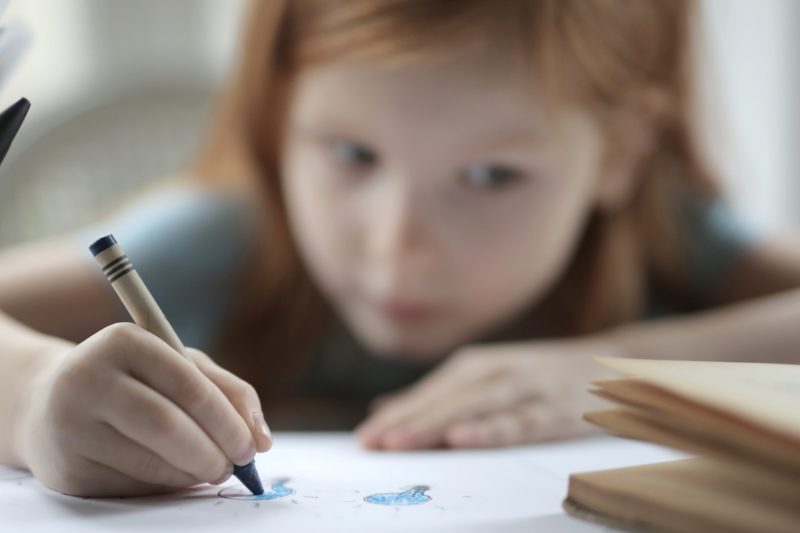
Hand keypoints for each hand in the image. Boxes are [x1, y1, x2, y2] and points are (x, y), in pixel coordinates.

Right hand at [17, 323, 271, 496]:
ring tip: (212, 470)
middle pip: (166, 425)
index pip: (188, 385)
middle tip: (236, 467)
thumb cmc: (135, 380)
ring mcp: (70, 425)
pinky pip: (132, 485)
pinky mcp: (66, 468)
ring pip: (149, 460)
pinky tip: (177, 476)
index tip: (253, 446)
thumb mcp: (180, 366)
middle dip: (213, 452)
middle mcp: (88, 378)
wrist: (51, 404)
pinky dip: (166, 485)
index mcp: (123, 342)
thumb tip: (261, 438)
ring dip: (194, 474)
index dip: (227, 421)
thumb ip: (227, 391)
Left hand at [356, 339, 616, 449]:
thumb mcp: (486, 377)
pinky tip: (462, 439)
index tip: (365, 438)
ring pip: (473, 408)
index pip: (428, 393)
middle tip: (372, 444)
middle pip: (444, 400)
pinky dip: (490, 430)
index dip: (395, 415)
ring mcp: (525, 388)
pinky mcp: (553, 409)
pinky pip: (518, 422)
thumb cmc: (537, 376)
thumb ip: (437, 396)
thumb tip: (383, 409)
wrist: (607, 363)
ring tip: (400, 443)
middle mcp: (496, 372)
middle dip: (405, 422)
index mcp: (476, 366)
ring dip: (434, 424)